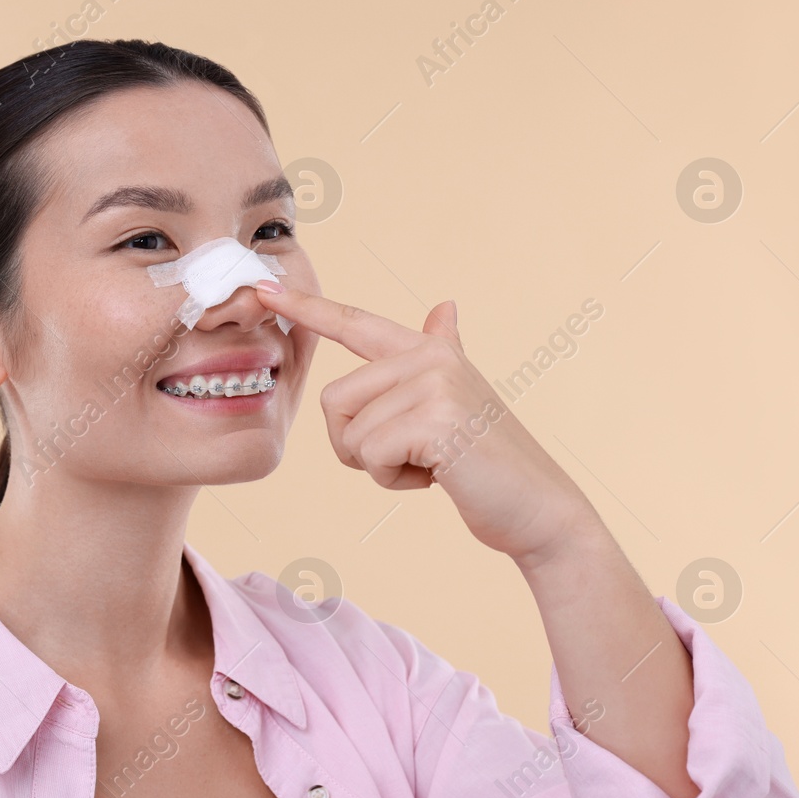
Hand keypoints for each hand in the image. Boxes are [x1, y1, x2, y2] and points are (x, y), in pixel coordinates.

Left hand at [254, 281, 598, 567]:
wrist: (537, 510)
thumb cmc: (487, 464)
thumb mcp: (458, 402)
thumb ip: (443, 353)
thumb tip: (444, 307)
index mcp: (428, 350)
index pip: (355, 322)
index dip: (306, 307)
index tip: (261, 287)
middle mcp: (430, 355)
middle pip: (333, 400)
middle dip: (356, 446)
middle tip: (412, 457)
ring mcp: (435, 382)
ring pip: (349, 433)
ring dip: (379, 467)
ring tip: (432, 465)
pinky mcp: (434, 418)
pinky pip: (369, 455)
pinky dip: (393, 481)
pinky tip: (438, 478)